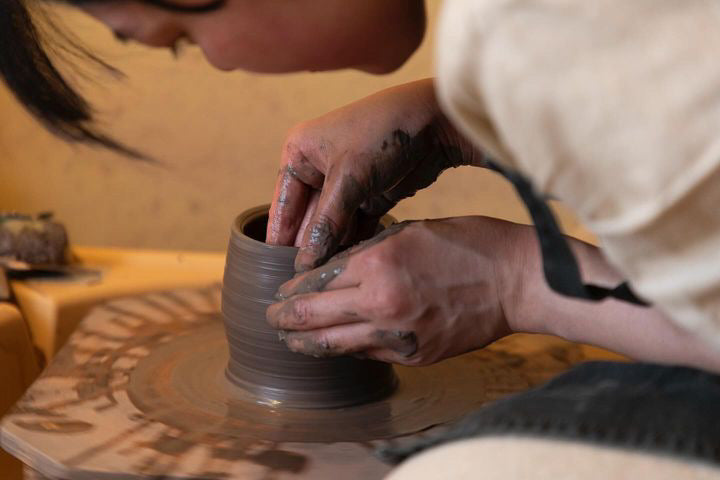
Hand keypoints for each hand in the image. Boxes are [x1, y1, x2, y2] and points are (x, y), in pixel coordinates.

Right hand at [266, 79, 479, 271]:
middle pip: (307, 219)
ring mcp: (346, 185)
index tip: (275, 272)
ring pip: (332, 226)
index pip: (283, 206)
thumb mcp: (349, 178)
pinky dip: (354, 244)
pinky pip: (356, 227)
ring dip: (332, 249)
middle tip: (303, 284)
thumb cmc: (382, 134)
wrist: (435, 120)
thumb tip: (305, 263)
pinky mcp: (371, 196)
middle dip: (308, 248)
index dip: (281, 239)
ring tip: (326, 281)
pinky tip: (350, 267)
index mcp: (300, 154)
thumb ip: (326, 223)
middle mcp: (318, 169)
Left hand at [266, 216, 522, 365]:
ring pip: (334, 345)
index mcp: (378, 263)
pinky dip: (346, 348)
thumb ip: (368, 251)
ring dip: (306, 343)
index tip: (280, 292)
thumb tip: (336, 267)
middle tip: (270, 319)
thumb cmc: (470, 244)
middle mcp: (380, 303)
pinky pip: (367, 352)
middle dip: (285, 319)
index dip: (292, 289)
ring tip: (290, 340)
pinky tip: (335, 345)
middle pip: (314, 317)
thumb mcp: (411, 231)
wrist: (517, 282)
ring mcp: (397, 334)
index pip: (317, 280)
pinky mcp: (413, 354)